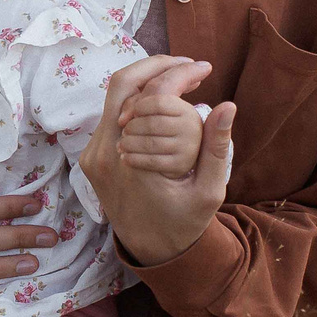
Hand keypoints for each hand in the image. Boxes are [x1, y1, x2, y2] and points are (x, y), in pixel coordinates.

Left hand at [79, 55, 235, 268]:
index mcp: (136, 162)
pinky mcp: (89, 157)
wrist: (150, 250)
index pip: (153, 97)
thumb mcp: (209, 191)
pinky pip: (110, 116)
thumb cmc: (184, 223)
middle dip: (159, 66)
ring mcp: (92, 154)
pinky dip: (135, 102)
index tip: (204, 69)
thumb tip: (227, 105)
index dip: (180, 74)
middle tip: (190, 66)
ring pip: (113, 98)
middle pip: (124, 85)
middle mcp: (105, 154)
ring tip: (180, 80)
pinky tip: (161, 103)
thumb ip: (217, 147)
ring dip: (146, 82)